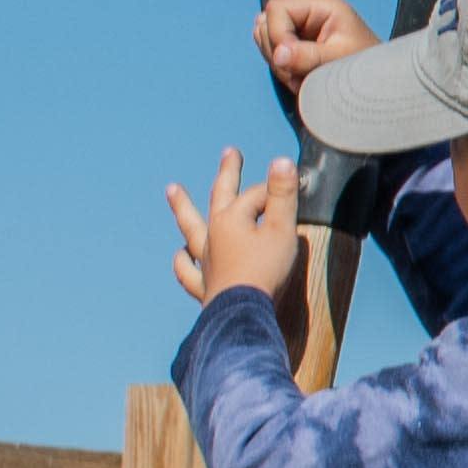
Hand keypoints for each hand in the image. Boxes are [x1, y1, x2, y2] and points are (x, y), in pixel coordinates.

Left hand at [163, 149, 305, 305]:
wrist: (243, 315)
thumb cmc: (265, 273)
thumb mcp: (281, 230)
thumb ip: (283, 195)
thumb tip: (282, 160)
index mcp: (231, 219)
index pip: (257, 196)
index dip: (278, 193)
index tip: (295, 194)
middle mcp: (213, 235)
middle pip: (219, 197)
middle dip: (227, 173)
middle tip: (230, 152)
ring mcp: (205, 260)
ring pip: (191, 228)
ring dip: (182, 208)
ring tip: (172, 190)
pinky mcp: (204, 285)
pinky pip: (187, 271)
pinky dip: (182, 261)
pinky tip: (180, 254)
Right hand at [256, 0, 369, 86]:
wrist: (377, 82)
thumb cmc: (366, 66)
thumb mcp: (338, 59)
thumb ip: (307, 56)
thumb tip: (278, 54)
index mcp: (320, 5)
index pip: (277, 8)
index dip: (276, 35)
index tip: (289, 60)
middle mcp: (307, 11)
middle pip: (266, 24)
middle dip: (277, 53)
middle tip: (299, 75)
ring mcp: (299, 27)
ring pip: (265, 41)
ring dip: (279, 65)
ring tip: (303, 79)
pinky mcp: (295, 44)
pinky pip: (272, 53)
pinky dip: (281, 69)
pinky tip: (300, 78)